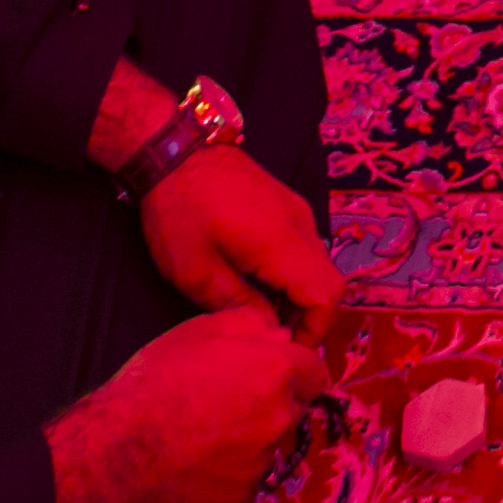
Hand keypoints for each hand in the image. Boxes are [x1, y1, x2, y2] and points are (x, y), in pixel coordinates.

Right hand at [45, 307, 323, 502]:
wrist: (117, 447)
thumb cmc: (156, 379)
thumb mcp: (202, 328)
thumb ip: (252, 326)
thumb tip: (279, 338)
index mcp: (277, 372)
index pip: (315, 374)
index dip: (295, 373)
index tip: (274, 378)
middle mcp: (279, 418)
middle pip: (290, 410)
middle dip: (270, 406)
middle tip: (227, 405)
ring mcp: (261, 463)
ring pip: (266, 447)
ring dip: (247, 441)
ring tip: (201, 436)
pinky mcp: (239, 499)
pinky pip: (241, 482)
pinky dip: (225, 475)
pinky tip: (193, 465)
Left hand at [135, 137, 349, 347]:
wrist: (176, 151)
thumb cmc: (180, 212)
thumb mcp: (195, 271)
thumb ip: (237, 304)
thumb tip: (267, 330)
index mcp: (281, 242)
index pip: (326, 294)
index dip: (315, 330)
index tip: (287, 351)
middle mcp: (300, 224)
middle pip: (326, 282)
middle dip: (307, 318)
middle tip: (272, 340)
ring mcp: (296, 210)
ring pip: (316, 266)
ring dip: (298, 296)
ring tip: (261, 315)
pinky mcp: (285, 205)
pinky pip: (303, 248)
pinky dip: (291, 275)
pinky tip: (258, 285)